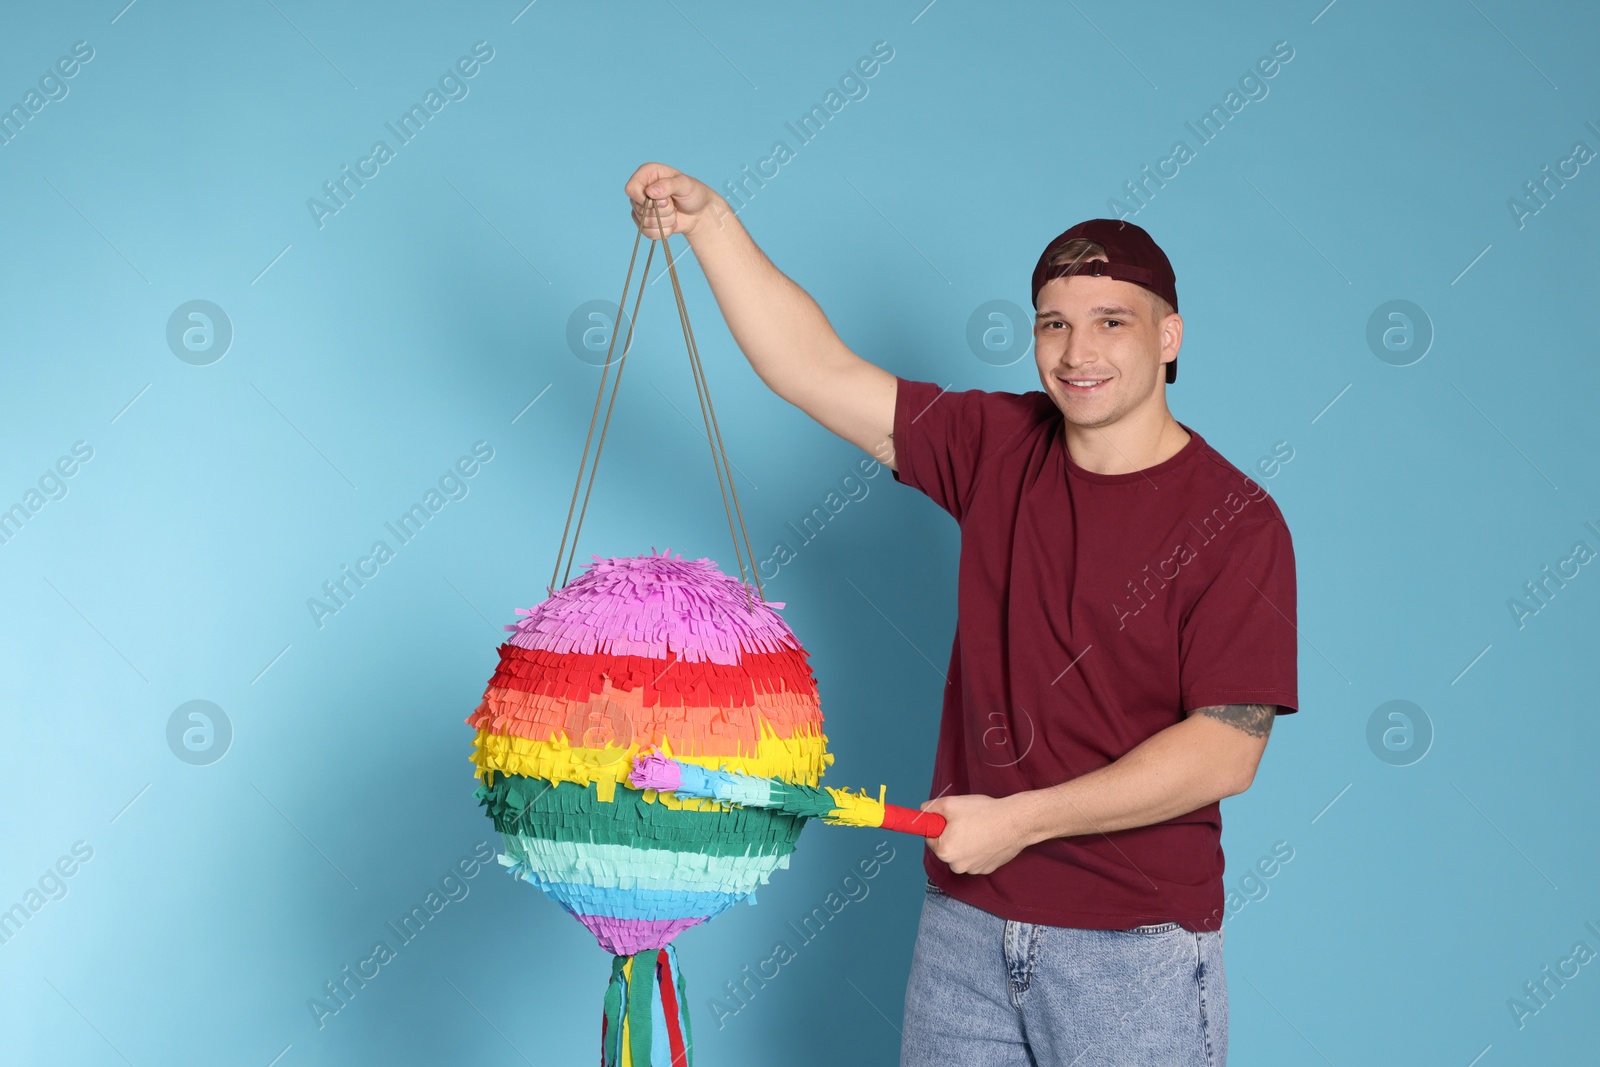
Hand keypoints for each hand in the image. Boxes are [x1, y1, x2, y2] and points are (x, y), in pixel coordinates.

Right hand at [623, 163, 722, 239]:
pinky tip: (671, 224)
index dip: (644, 199)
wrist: (699, 211)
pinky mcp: (645, 222)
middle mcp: (640, 189)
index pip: (631, 189)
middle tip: (673, 206)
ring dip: (664, 222)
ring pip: (643, 223)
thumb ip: (668, 185)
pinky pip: (646, 233)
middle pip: (639, 208)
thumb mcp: (685, 184)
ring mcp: (641, 206)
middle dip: (661, 212)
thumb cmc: (693, 192)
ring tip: (674, 214)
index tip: (663, 200)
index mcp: (647, 174)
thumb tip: (650, 192)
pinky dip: (662, 232)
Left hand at [920, 794, 1034, 875]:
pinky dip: (979, 848)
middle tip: (966, 820)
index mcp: (944, 852)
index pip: (930, 837)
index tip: (949, 818)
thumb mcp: (950, 804)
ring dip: (966, 841)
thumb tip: (922, 811)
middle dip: (952, 834)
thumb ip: (930, 808)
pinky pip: (976, 857)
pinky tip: (988, 836)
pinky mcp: (987, 869)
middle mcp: (957, 866)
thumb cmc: (983, 813)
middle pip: (946, 847)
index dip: (939, 824)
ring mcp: (973, 869)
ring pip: (961, 852)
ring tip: (980, 827)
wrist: (1015, 822)